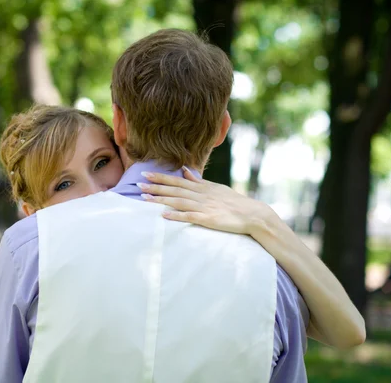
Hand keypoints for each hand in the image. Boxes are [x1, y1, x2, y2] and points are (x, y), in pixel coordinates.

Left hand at [139, 168, 278, 235]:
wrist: (252, 214)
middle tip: (138, 184)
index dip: (161, 177)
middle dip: (156, 186)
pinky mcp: (208, 219)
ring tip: (145, 198)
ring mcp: (204, 207)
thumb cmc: (233, 202)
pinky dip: (176, 215)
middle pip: (174, 189)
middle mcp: (201, 195)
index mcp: (202, 188)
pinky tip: (164, 215)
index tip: (145, 174)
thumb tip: (185, 172)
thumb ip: (198, 181)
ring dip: (161, 199)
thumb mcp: (215, 188)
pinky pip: (190, 217)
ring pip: (178, 201)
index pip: (177, 181)